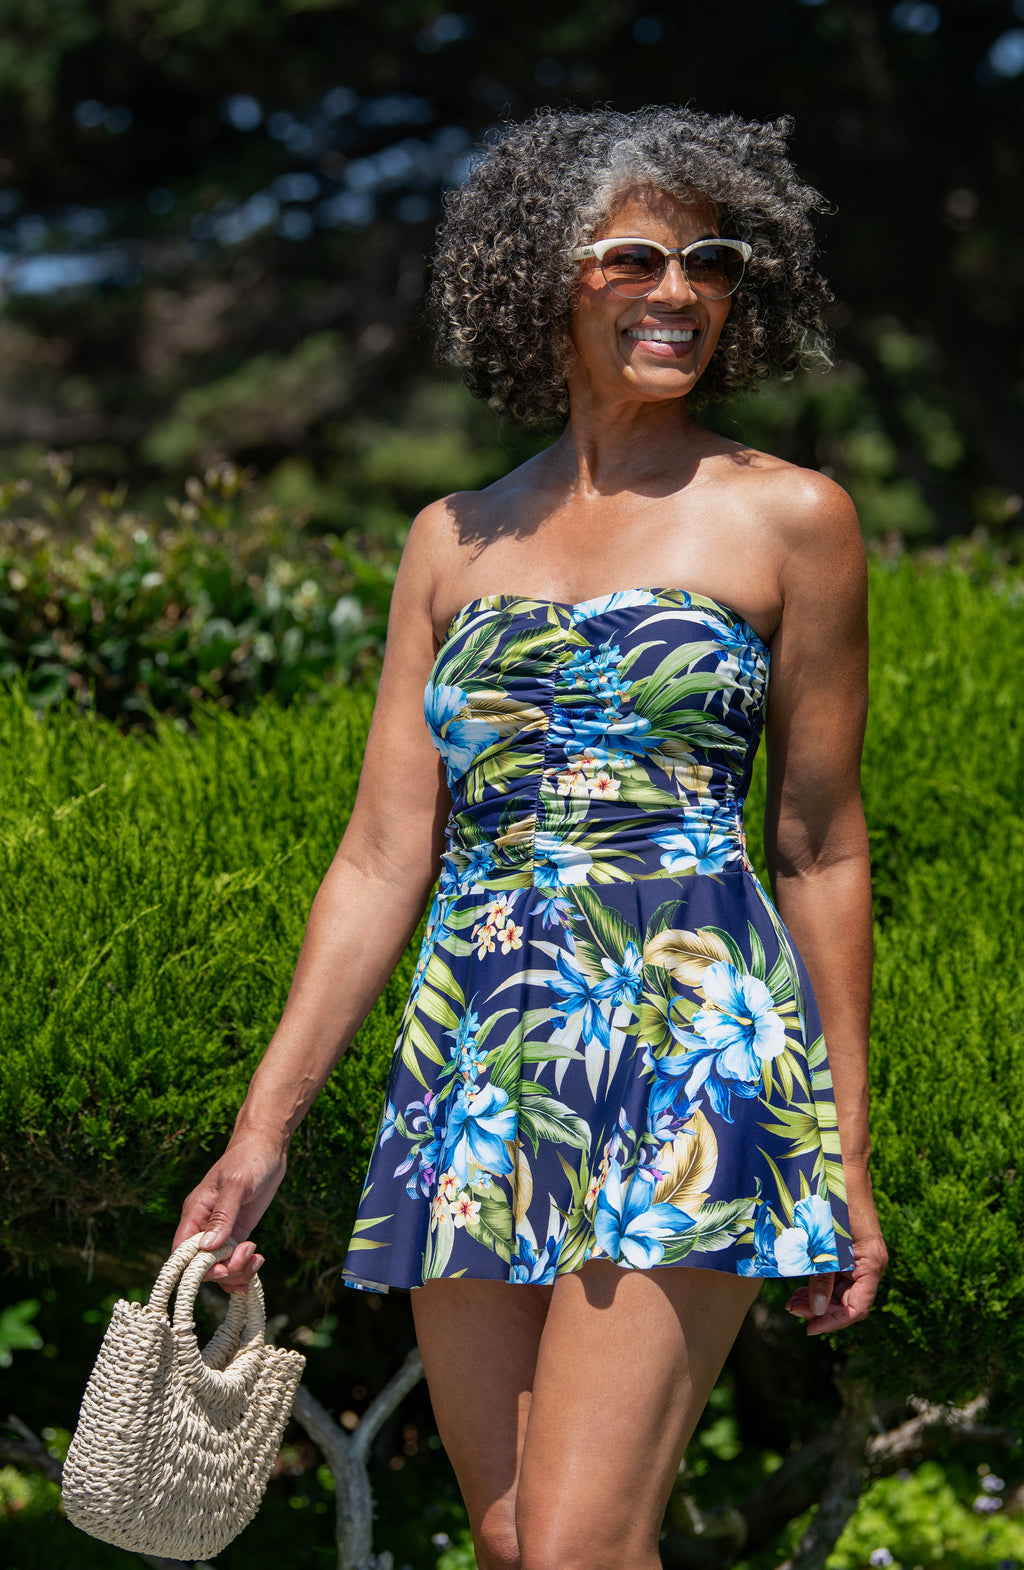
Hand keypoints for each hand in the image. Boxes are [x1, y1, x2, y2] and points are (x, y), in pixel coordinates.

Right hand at [173, 1131, 287, 1293]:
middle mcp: (204, 1225)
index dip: (197, 1269)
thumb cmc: (249, 1158)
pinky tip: (257, 1263)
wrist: (267, 1146)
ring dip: (237, 1271)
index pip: (182, 1252)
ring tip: (257, 1258)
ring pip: (220, 1267)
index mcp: (195, 1212)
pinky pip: (234, 1260)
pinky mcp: (237, 1232)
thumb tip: (207, 1247)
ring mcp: (221, 1231)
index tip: (222, 1268)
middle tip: (247, 1256)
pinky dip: (244, 1268)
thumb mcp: (237, 1184)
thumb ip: (222, 1215)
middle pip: (202, 1266)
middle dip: (225, 1270)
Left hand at [786, 1208, 887, 1335]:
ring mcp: (859, 1257)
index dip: (834, 1321)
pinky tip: (799, 1284)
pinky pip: (836, 1275)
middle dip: (821, 1310)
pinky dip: (819, 1282)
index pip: (857, 1308)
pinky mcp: (848, 1249)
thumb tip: (818, 1310)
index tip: (809, 1327)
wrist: (841, 1167)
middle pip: (848, 1302)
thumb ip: (822, 1276)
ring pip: (840, 1290)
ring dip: (818, 1298)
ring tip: (791, 1300)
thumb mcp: (826, 1243)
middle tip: (792, 1309)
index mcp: (872, 1265)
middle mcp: (870, 1265)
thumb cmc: (836, 1201)